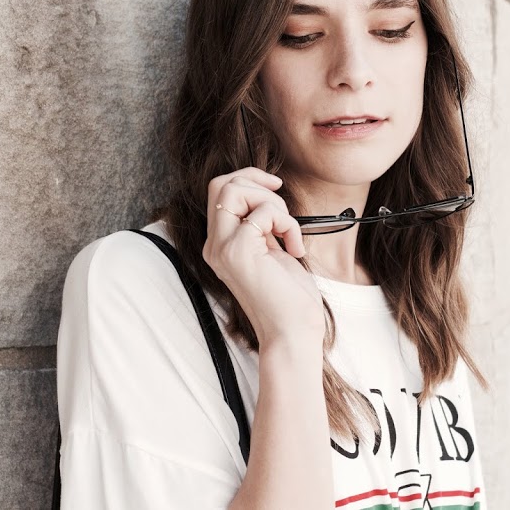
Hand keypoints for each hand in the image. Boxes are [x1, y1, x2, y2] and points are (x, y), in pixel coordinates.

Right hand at [202, 167, 324, 347]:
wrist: (292, 331)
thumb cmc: (288, 295)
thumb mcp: (271, 249)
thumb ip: (261, 223)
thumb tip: (268, 190)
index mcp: (221, 243)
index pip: (219, 190)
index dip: (249, 178)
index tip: (276, 188)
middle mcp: (215, 245)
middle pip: (222, 184)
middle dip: (259, 185)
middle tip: (283, 215)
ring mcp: (223, 248)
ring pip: (235, 190)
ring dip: (273, 204)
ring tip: (288, 233)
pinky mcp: (239, 251)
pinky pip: (264, 212)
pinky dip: (287, 223)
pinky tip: (295, 248)